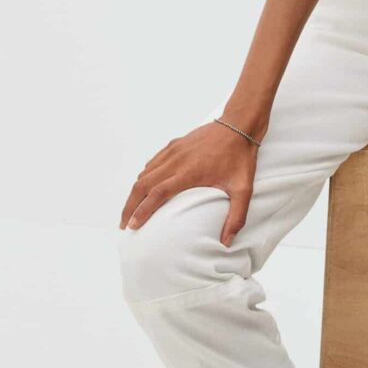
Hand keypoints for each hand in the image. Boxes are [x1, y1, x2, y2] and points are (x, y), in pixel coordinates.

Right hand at [119, 120, 258, 246]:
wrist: (239, 125)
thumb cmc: (240, 157)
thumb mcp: (243, 189)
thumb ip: (236, 217)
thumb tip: (227, 242)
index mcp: (189, 173)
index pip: (157, 194)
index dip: (142, 211)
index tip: (133, 226)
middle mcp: (176, 161)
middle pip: (143, 185)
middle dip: (130, 206)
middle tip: (124, 224)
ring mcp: (174, 151)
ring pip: (145, 173)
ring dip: (135, 192)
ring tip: (131, 209)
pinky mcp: (175, 144)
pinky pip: (153, 162)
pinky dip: (144, 176)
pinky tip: (144, 186)